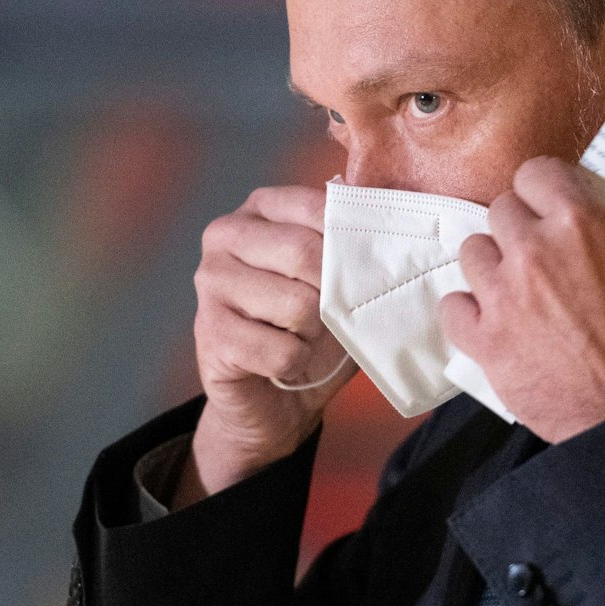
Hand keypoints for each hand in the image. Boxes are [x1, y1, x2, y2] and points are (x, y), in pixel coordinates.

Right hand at [184, 185, 356, 502]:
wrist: (271, 399)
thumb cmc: (312, 328)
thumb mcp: (340, 279)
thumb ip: (358, 243)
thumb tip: (394, 215)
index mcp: (261, 208)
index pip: (318, 207)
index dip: (353, 243)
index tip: (369, 271)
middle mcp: (226, 234)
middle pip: (306, 254)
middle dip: (333, 296)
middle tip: (330, 316)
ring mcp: (211, 282)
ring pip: (298, 306)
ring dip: (315, 335)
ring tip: (302, 338)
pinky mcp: (209, 332)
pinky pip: (281, 351)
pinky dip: (295, 364)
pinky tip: (281, 363)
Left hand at [439, 156, 604, 442]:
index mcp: (580, 225)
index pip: (535, 173)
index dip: (544, 189)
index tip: (549, 202)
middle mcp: (534, 252)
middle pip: (501, 210)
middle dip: (521, 228)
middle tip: (542, 254)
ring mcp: (503, 296)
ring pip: (473, 252)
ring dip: (495, 266)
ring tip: (519, 290)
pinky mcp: (483, 339)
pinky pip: (453, 305)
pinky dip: (470, 311)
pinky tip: (494, 320)